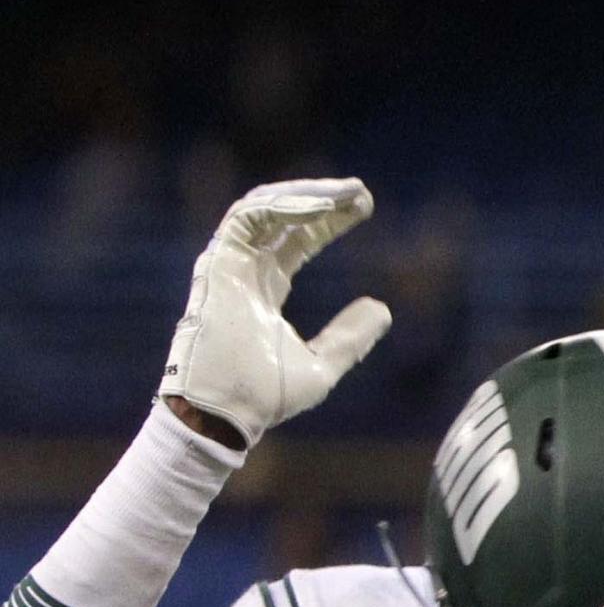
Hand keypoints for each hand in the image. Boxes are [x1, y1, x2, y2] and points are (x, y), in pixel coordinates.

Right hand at [158, 179, 392, 447]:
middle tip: (362, 192)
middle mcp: (244, 271)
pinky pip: (246, 219)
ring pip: (263, 209)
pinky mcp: (217, 265)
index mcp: (264, 289)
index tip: (365, 208)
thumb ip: (350, 337)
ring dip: (306, 195)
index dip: (328, 222)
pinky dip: (282, 207)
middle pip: (284, 219)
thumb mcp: (323, 363)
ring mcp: (228, 266)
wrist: (225, 415)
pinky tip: (318, 207)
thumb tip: (383, 309)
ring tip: (347, 193)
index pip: (297, 241)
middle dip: (322, 200)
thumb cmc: (264, 398)